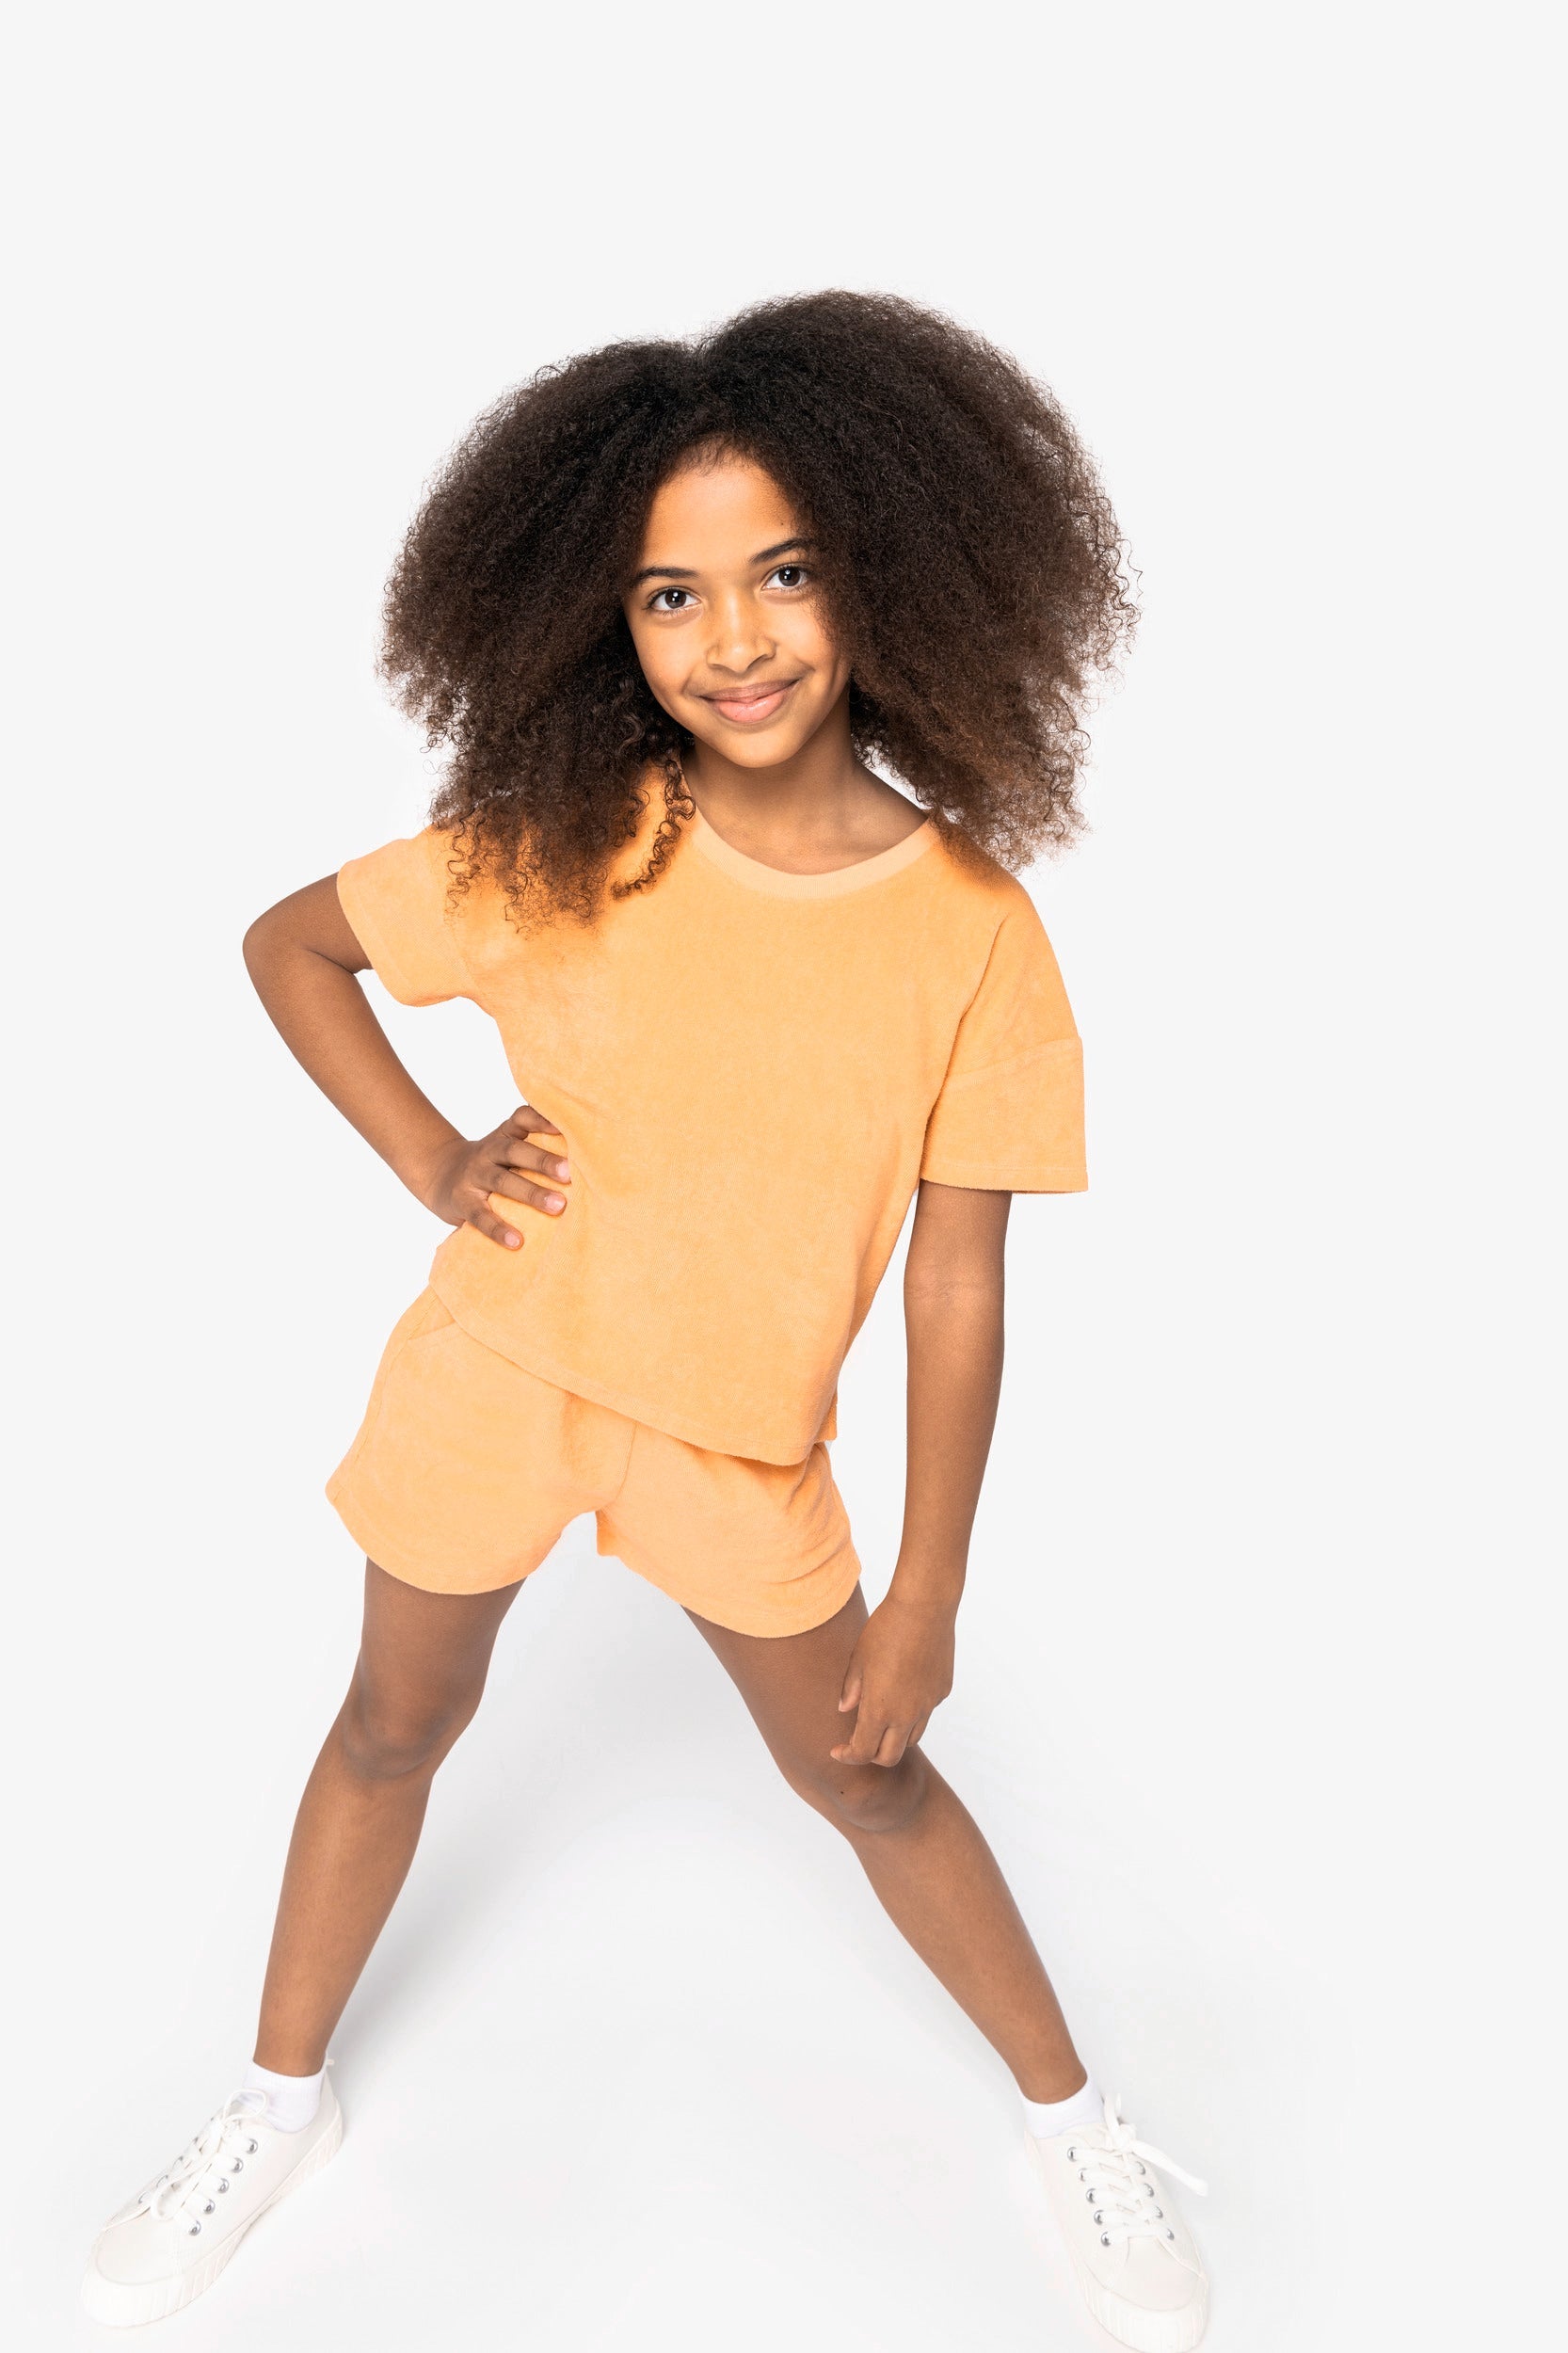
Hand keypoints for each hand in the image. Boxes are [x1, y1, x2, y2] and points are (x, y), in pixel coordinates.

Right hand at [420, 1104, 569, 1248]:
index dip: (541, 1119)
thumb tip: (588, 1162)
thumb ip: (536, 1149)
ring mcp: (473, 1175)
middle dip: (543, 1161)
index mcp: (504, 1135)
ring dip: (531, 1193)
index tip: (565, 1127)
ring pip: (502, 1181)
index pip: (521, 1119)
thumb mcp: (507, 1149)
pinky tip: (516, 1241)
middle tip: (570, 1174)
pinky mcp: (462, 1202)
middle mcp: (488, 1151)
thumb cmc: (491, 1165)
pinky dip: (498, 1228)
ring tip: (558, 1206)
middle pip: (515, 1150)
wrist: (439, 1175)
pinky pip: (480, 1215)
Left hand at [831, 1593, 954, 1767]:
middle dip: (871, 1754)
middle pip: (890, 1756)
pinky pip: (926, 1712)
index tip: (838, 1749)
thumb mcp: (858, 1659)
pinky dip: (912, 1712)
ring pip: (911, 1738)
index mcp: (880, 1709)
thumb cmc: (885, 1629)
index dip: (848, 1755)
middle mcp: (907, 1715)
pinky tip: (903, 1688)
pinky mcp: (942, 1691)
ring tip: (881, 1717)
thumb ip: (850, 1690)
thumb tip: (845, 1710)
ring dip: (893, 1737)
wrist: (924, 1607)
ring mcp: (928, 1705)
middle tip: (858, 1740)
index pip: (863, 1752)